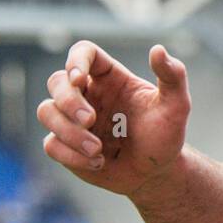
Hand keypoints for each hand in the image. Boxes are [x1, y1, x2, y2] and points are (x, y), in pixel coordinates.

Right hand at [37, 41, 190, 195]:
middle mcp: (88, 94)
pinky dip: (71, 155)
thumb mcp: (176, 105)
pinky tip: (98, 163)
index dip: (75, 61)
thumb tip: (158, 49)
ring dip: (69, 132)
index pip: (83, 52)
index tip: (79, 79)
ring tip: (98, 150)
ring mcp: (72, 120)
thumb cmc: (165, 134)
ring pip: (46, 112)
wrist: (156, 173)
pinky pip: (50, 144)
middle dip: (69, 101)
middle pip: (56, 81)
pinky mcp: (65, 144)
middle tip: (91, 120)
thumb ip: (173, 76)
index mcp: (110, 78)